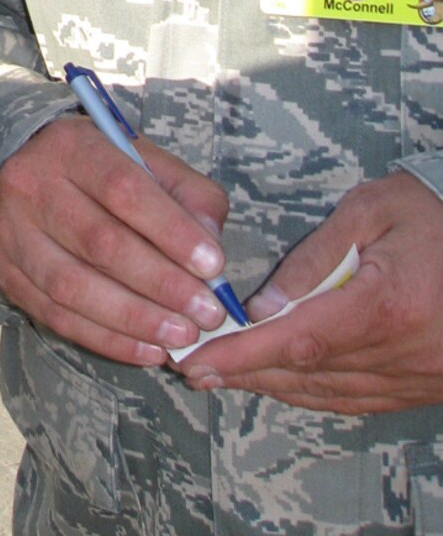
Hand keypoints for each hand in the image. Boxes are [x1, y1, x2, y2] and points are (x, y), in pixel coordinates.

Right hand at [0, 114, 234, 364]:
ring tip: (182, 336)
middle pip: (99, 242)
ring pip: (73, 286)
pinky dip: (108, 340)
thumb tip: (210, 243)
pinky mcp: (5, 274)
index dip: (171, 230)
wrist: (28, 177)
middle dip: (161, 284)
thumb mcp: (145, 161)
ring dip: (135, 318)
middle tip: (208, 313)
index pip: (122, 188)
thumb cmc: (102, 173)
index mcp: (70, 146)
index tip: (214, 265)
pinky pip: (57, 317)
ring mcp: (11, 232)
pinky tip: (149, 350)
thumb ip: (187, 193)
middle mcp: (31, 184)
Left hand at [177, 171, 442, 412]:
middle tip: (191, 366)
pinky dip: (313, 393)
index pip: (300, 340)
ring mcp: (418, 378)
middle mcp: (404, 353)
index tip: (198, 361)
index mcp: (387, 305)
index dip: (244, 356)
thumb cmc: (430, 213)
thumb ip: (314, 258)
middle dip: (246, 371)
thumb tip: (262, 305)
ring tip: (222, 374)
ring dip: (274, 386)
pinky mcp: (424, 387)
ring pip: (330, 392)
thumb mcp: (368, 210)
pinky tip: (279, 382)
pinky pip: (358, 399)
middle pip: (310, 372)